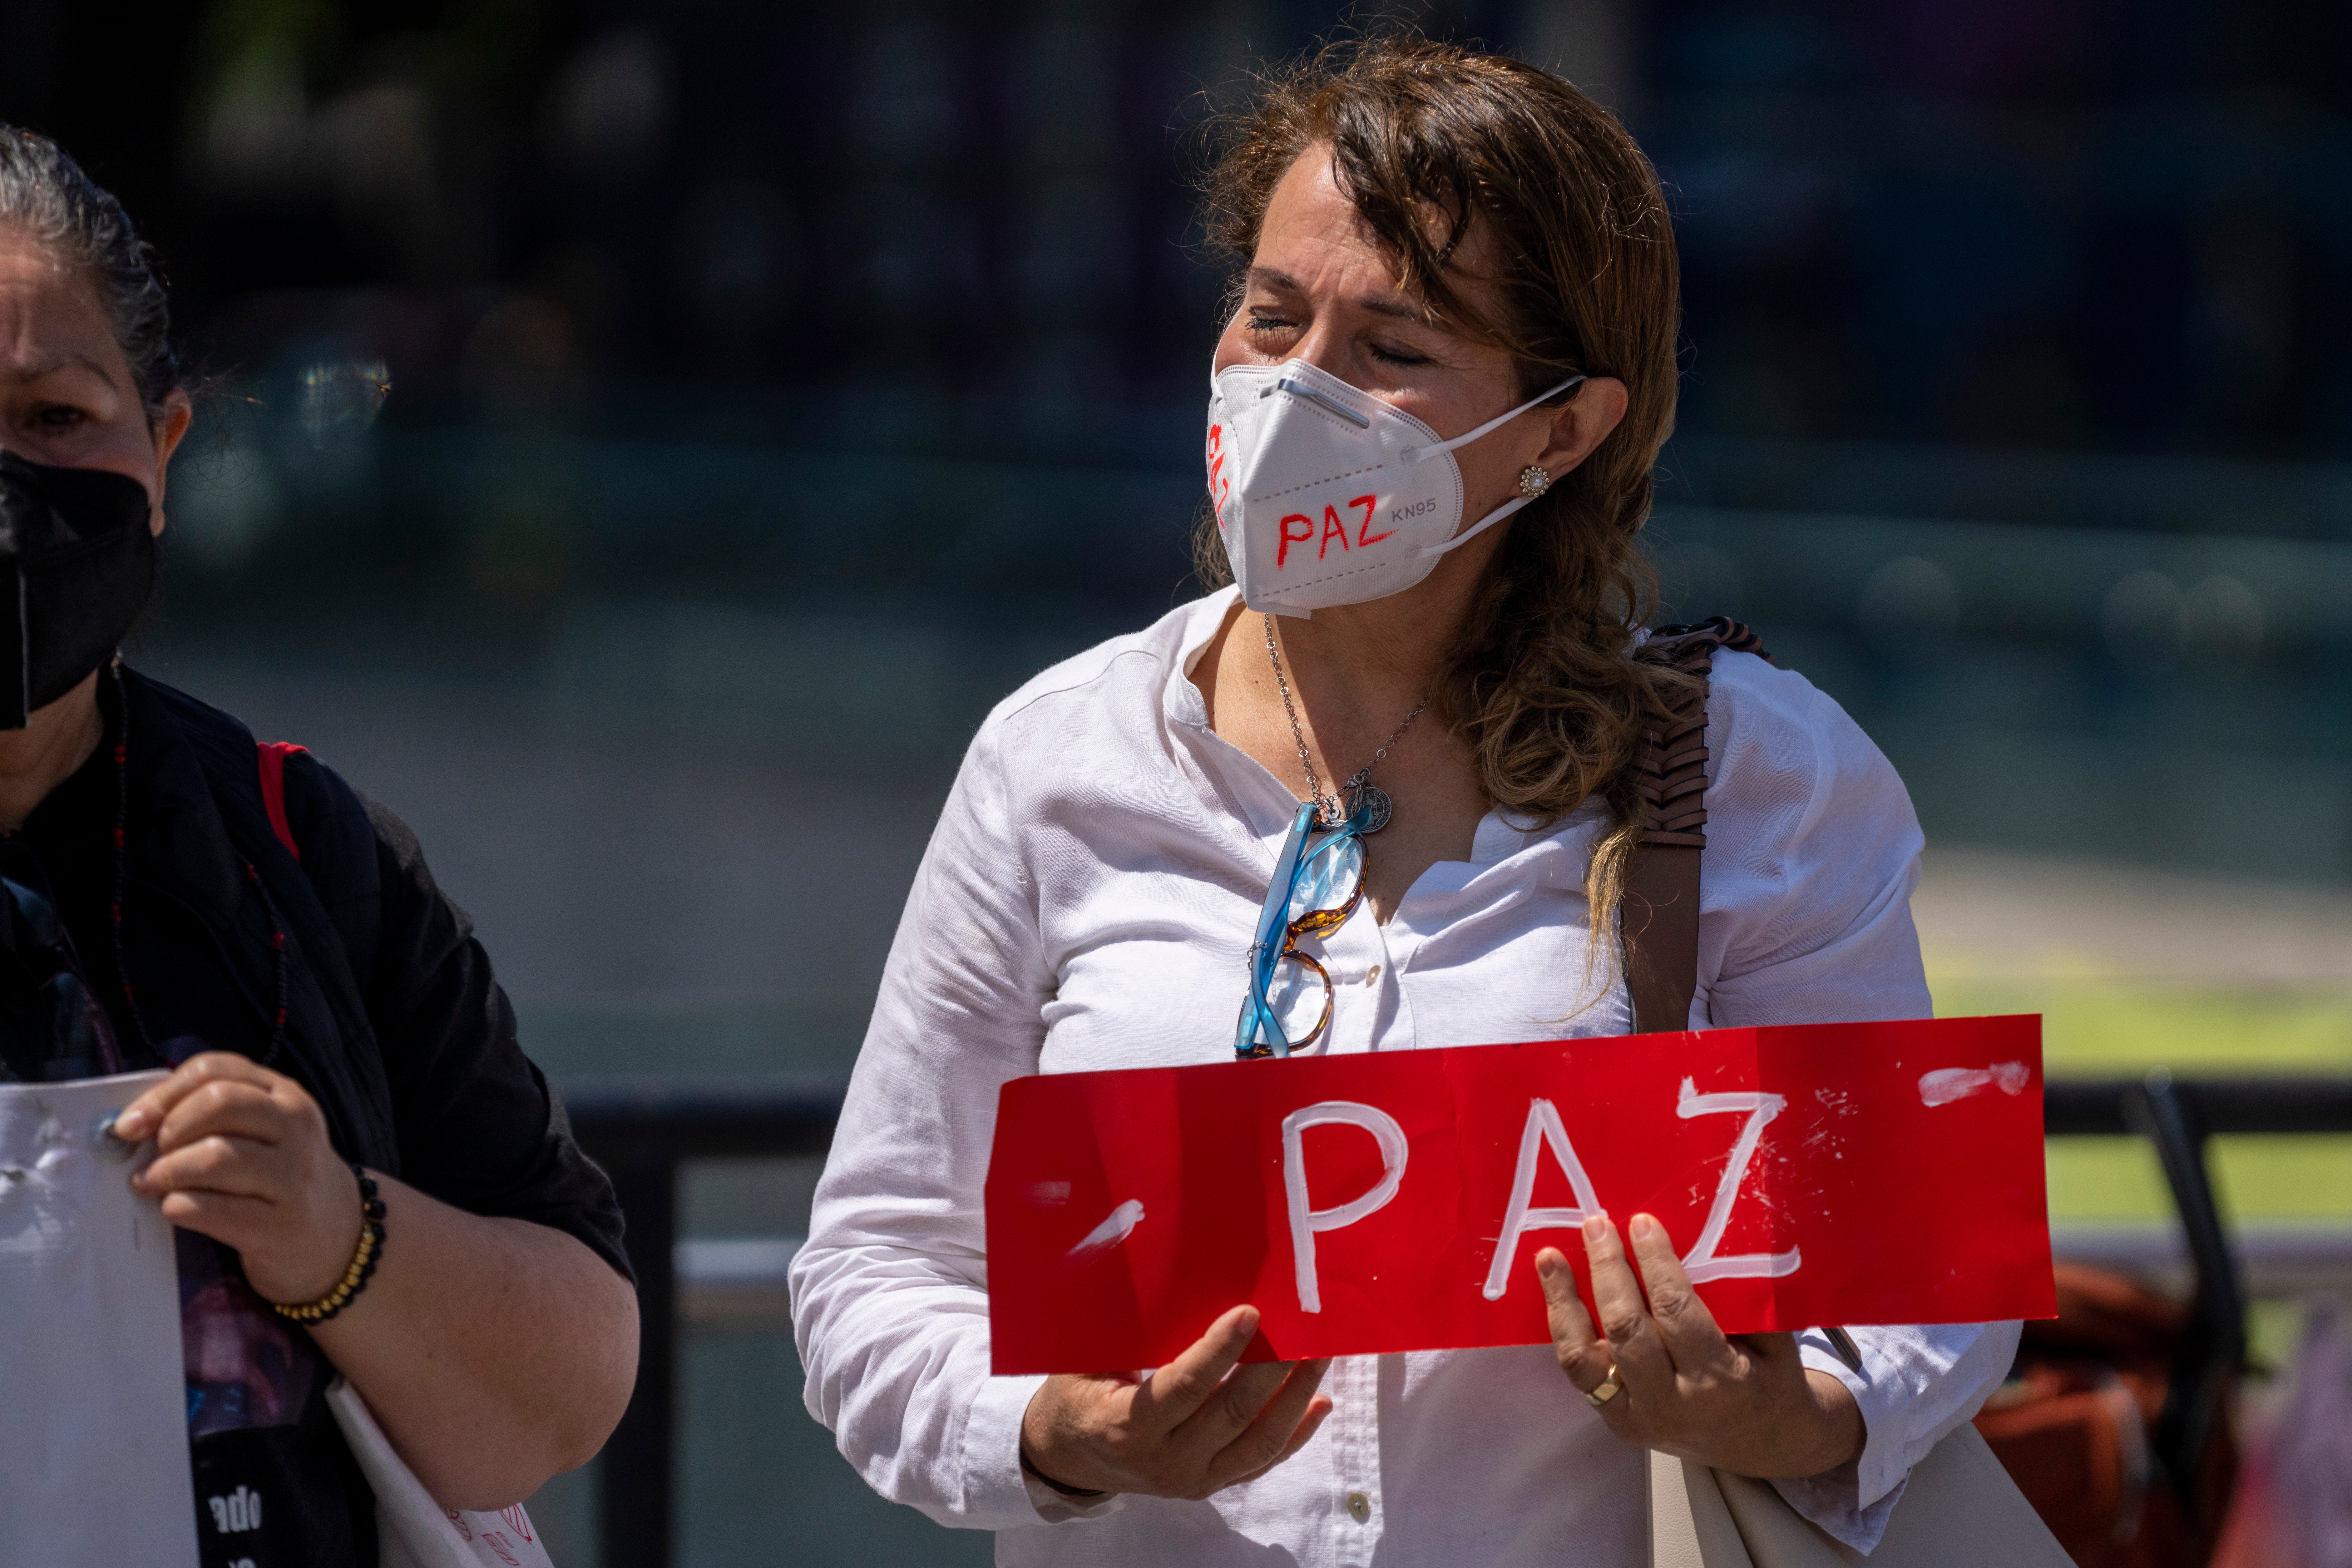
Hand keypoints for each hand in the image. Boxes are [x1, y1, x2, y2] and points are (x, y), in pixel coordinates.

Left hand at [117, 1052, 363, 1306]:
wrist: (334, 1234)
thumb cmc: (278, 1176)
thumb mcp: (262, 1130)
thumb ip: (213, 1114)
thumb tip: (135, 1124)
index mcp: (285, 1095)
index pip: (214, 1070)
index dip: (162, 1095)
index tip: (132, 1124)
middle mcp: (296, 1127)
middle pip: (218, 1103)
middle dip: (171, 1128)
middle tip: (156, 1154)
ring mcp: (295, 1176)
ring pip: (214, 1156)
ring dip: (167, 1172)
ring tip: (153, 1184)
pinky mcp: (281, 1225)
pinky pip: (212, 1209)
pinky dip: (179, 1207)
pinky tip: (175, 1208)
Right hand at [1019, 1305, 1332, 1500]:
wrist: (1067, 1456)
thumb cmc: (1078, 1394)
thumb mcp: (1086, 1363)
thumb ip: (1128, 1335)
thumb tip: (1173, 1279)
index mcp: (1127, 1425)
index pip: (1186, 1386)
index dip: (1220, 1349)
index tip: (1250, 1312)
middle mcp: (1164, 1460)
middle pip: (1232, 1414)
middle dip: (1273, 1370)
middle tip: (1304, 1330)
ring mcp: (1190, 1478)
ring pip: (1257, 1444)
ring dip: (1294, 1400)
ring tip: (1321, 1359)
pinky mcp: (1208, 1485)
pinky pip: (1260, 1464)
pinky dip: (1295, 1434)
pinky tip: (1319, 1404)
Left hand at [1538, 1213, 1862, 1478]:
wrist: (1763, 1443)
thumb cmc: (1769, 1376)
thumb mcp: (1773, 1338)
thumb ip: (1740, 1298)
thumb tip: (1704, 1233)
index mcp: (1721, 1379)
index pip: (1677, 1312)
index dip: (1656, 1264)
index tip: (1641, 1223)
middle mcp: (1675, 1404)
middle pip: (1628, 1330)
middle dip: (1608, 1271)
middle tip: (1597, 1224)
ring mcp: (1640, 1418)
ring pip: (1586, 1358)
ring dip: (1564, 1302)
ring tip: (1549, 1257)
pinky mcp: (1617, 1423)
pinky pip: (1580, 1373)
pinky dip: (1563, 1330)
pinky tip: (1555, 1294)